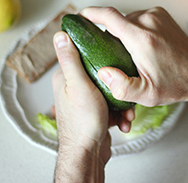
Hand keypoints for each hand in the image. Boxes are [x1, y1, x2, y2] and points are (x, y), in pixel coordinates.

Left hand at [52, 31, 133, 181]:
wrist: (88, 154)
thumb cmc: (82, 122)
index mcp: (66, 77)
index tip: (115, 55)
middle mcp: (74, 87)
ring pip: (110, 90)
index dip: (101, 53)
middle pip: (102, 73)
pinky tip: (123, 121)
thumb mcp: (78, 85)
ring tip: (126, 112)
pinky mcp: (96, 112)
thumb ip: (70, 60)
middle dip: (117, 83)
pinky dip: (120, 113)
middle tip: (124, 90)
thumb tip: (60, 34)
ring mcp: (86, 100)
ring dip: (122, 102)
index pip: (83, 55)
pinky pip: (113, 106)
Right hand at [80, 6, 187, 105]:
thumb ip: (122, 87)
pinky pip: (138, 18)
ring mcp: (156, 15)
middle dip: (109, 35)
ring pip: (127, 20)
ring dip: (123, 33)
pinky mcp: (161, 14)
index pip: (109, 16)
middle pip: (116, 21)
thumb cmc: (174, 84)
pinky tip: (140, 46)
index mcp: (142, 38)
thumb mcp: (147, 95)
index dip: (91, 13)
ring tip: (129, 53)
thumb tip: (103, 72)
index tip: (79, 16)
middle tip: (111, 55)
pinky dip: (134, 29)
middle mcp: (149, 21)